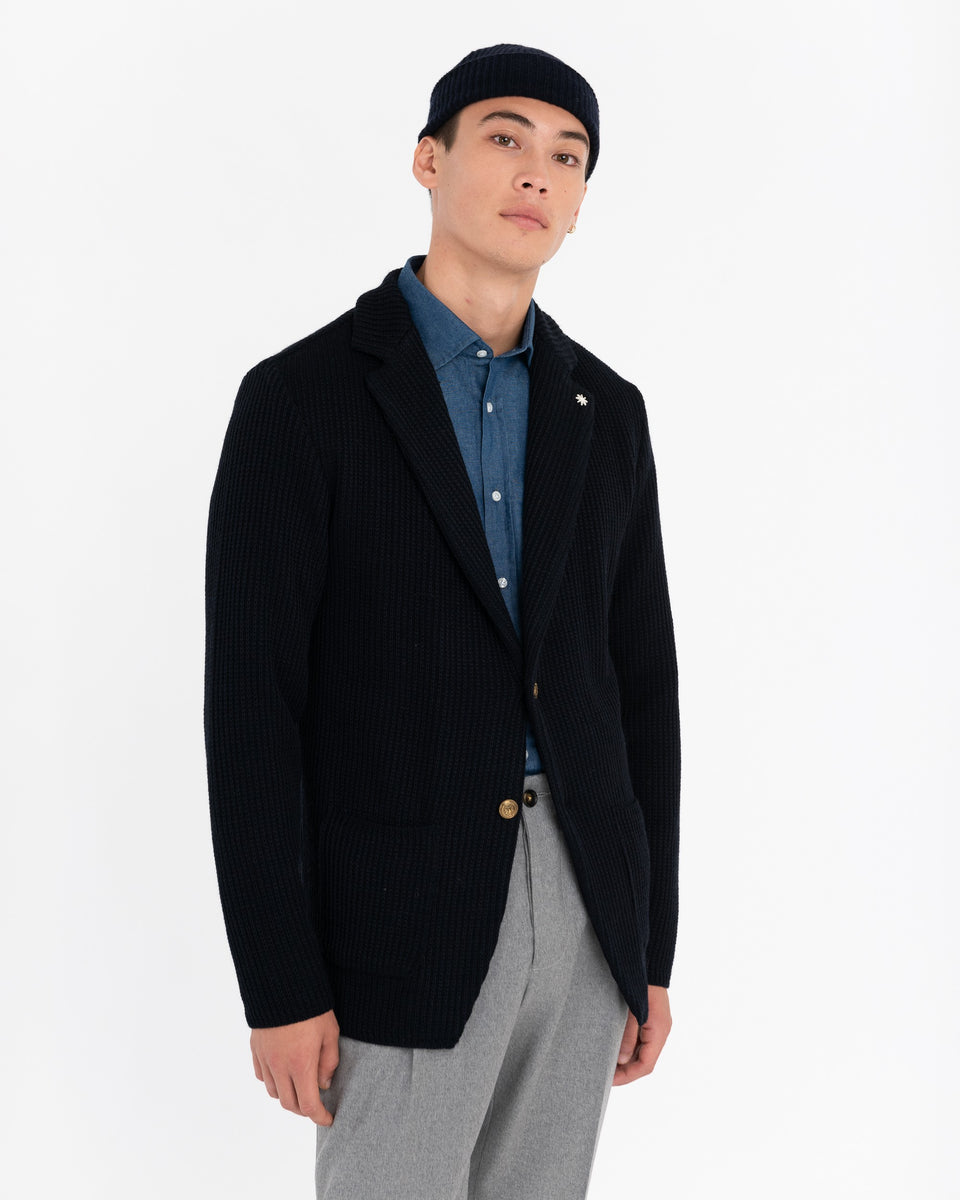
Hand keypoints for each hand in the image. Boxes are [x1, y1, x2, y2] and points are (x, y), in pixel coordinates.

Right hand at [250, 1010, 340, 1124]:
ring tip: (300, 1089)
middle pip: (289, 1104)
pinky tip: (282, 1075)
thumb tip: (324, 1085)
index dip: (320, 1117)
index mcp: (301, 1065)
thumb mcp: (330, 1032)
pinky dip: (273, 1082)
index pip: (309, 1105)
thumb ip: (329, 1062)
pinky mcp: (256, 1049)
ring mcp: (265, 1059)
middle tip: (316, 1106)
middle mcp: (279, 1067)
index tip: (328, 1119)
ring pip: (274, 1092)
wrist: (282, 983)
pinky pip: (261, 1076)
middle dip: (304, 1110)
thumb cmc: (312, 1007)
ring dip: (288, 1097)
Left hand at [613, 985, 671, 1084]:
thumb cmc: (640, 983)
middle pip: (645, 1060)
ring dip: (628, 1059)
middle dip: (626, 1070)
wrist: (648, 960)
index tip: (610, 1080)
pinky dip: (631, 1047)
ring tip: (608, 1063)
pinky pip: (643, 1040)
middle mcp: (661, 1031)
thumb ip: (627, 1036)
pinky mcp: (652, 1018)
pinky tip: (617, 1047)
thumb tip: (620, 1060)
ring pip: (644, 1051)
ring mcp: (658, 1024)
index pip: (646, 1065)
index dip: (628, 1076)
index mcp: (659, 1031)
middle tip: (606, 1074)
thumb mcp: (631, 1011)